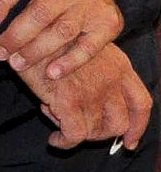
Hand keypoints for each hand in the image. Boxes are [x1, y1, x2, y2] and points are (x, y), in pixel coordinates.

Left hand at [0, 0, 122, 80]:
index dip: (0, 2)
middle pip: (40, 12)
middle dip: (16, 36)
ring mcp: (92, 4)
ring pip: (61, 31)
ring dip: (36, 51)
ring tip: (17, 64)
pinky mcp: (108, 23)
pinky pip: (87, 47)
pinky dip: (69, 62)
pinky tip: (51, 73)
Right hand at [18, 43, 151, 149]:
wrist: (30, 30)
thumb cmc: (52, 36)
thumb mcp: (87, 47)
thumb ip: (99, 70)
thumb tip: (94, 98)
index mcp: (120, 66)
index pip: (141, 104)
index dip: (138, 126)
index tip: (129, 141)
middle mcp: (111, 80)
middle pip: (119, 123)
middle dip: (101, 133)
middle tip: (82, 130)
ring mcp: (92, 91)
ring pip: (95, 131)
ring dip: (77, 133)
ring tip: (58, 119)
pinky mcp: (69, 100)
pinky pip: (74, 135)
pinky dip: (64, 142)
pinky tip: (55, 139)